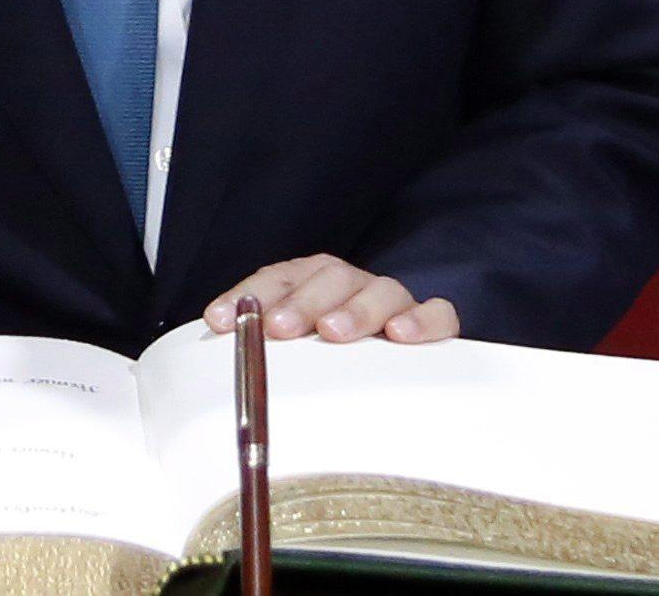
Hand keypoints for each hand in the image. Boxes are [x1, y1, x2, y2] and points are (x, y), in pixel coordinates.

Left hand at [207, 255, 458, 344]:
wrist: (406, 381)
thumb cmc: (336, 367)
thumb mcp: (297, 359)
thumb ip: (264, 354)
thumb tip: (219, 351)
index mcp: (313, 282)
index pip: (278, 278)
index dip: (248, 296)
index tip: (219, 320)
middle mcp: (353, 285)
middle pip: (329, 277)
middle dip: (301, 301)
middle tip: (281, 327)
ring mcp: (395, 301)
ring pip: (380, 290)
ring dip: (354, 309)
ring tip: (333, 333)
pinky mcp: (435, 324)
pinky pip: (439, 313)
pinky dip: (422, 319)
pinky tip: (401, 336)